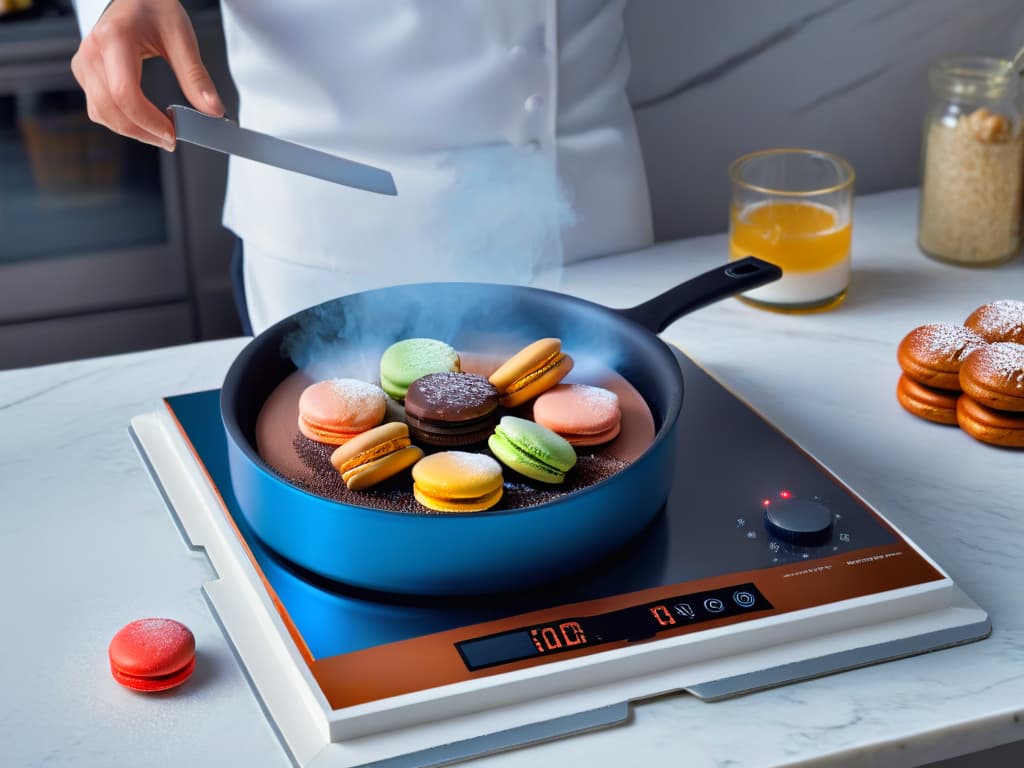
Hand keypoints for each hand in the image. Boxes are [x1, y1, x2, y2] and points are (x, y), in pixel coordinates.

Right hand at [71, 0, 224, 150]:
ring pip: (100, 113)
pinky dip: (122, 120)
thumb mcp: (181, 36)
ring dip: (132, 130)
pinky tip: (144, 121)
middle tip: (170, 140)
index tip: (173, 133)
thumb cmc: (154, 7)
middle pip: (108, 109)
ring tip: (161, 131)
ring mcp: (84, 63)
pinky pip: (99, 107)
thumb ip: (196, 76)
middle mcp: (92, 52)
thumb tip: (212, 111)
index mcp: (113, 39)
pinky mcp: (85, 72)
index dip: (149, 121)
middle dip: (142, 132)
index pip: (125, 94)